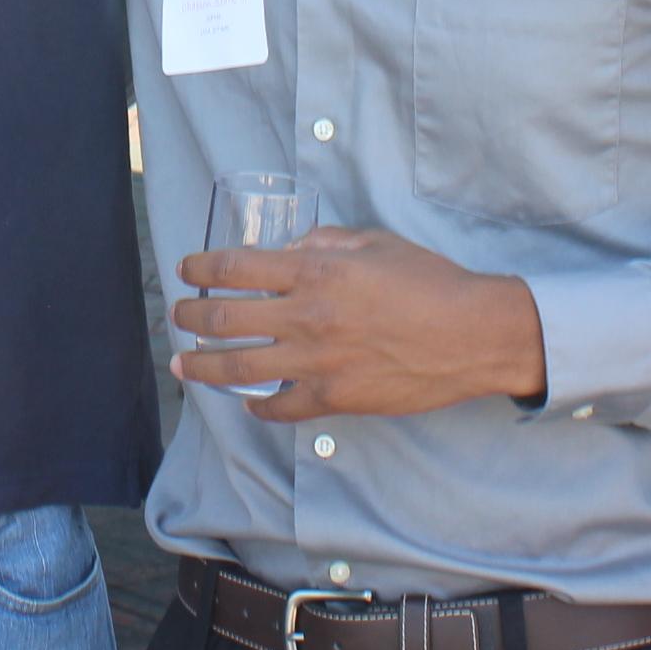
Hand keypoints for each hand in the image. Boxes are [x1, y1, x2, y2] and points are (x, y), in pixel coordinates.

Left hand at [170, 227, 544, 421]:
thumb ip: (329, 241)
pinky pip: (281, 408)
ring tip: (182, 363)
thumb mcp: (377, 243)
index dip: (202, 268)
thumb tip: (296, 244)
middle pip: (226, 318)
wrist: (472, 335)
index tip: (187, 269)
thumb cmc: (430, 282)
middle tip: (178, 314)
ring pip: (240, 368)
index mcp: (315, 271)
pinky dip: (258, 406)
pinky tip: (247, 402)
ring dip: (203, 365)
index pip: (236, 267)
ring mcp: (317, 362)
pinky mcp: (334, 398)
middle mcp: (306, 316)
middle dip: (191, 315)